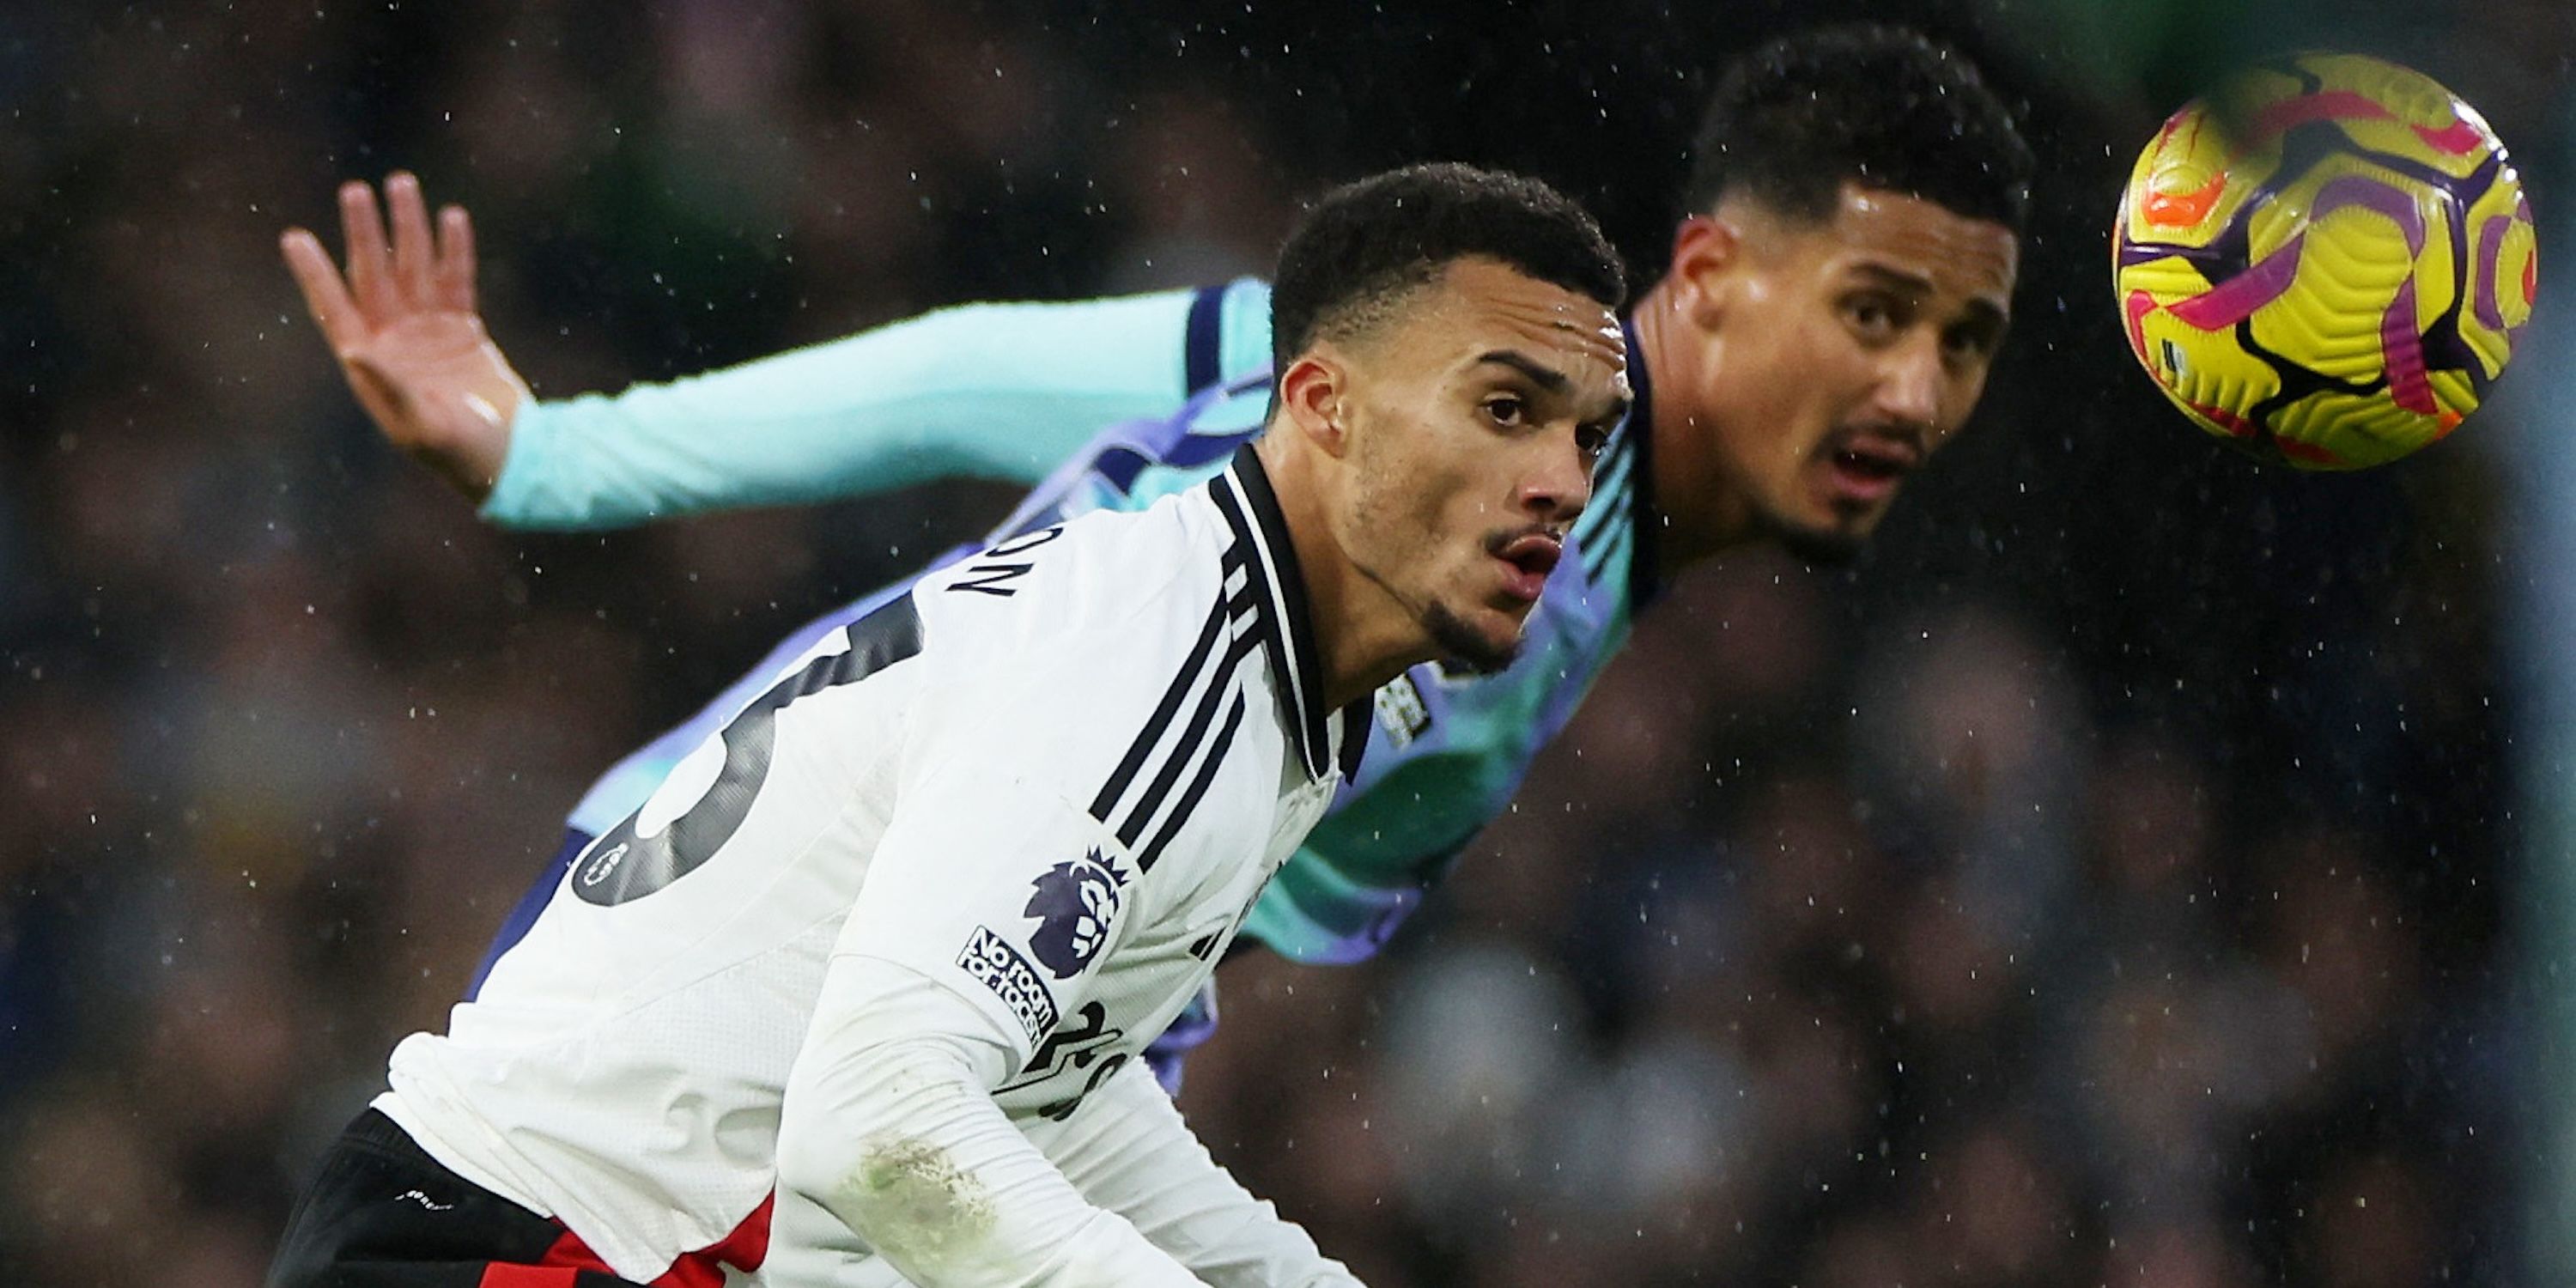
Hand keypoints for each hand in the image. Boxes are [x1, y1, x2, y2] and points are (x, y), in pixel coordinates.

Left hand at [281, 172, 528, 500]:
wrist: (513, 458)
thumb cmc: (461, 454)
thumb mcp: (421, 424)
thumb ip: (389, 385)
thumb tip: (354, 350)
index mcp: (371, 366)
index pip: (336, 308)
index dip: (314, 273)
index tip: (295, 236)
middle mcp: (393, 342)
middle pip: (374, 275)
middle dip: (365, 233)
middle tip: (356, 191)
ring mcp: (428, 333)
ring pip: (414, 268)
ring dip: (408, 228)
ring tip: (402, 184)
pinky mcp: (464, 330)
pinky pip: (456, 280)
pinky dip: (455, 250)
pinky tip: (451, 217)